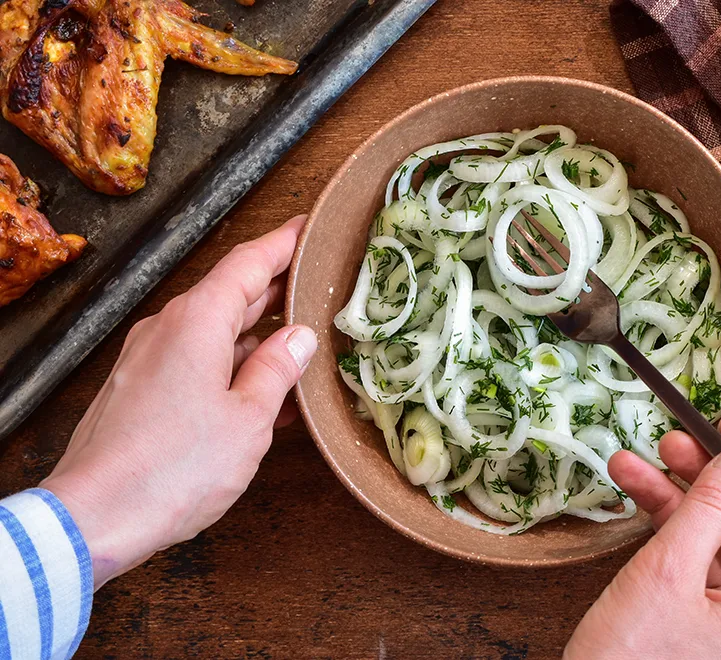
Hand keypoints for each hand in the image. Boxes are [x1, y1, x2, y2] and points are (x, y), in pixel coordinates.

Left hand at [41, 216, 316, 587]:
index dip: (284, 243)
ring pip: (215, 332)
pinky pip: (196, 362)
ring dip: (258, 337)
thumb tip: (299, 338)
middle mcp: (169, 329)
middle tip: (321, 288)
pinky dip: (233, 367)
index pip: (249, 262)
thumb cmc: (175, 468)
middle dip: (277, 291)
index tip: (310, 228)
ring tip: (304, 347)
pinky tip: (264, 393)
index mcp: (197, 321)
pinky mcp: (141, 391)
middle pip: (231, 294)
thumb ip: (278, 370)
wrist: (96, 516)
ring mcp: (150, 360)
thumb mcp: (250, 418)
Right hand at [566, 412, 720, 658]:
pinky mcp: (698, 627)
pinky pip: (692, 563)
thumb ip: (711, 507)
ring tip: (639, 459)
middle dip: (710, 477)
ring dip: (677, 497)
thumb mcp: (669, 572)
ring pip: (715, 539)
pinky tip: (634, 492)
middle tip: (679, 437)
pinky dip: (664, 527)